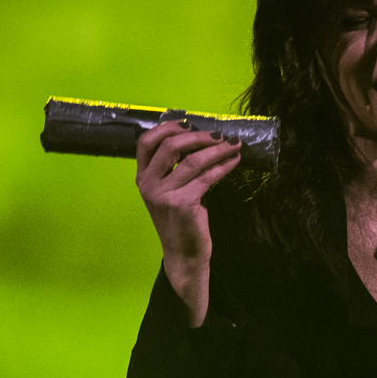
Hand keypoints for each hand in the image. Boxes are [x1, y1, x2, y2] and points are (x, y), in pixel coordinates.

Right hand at [135, 121, 242, 325]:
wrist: (184, 254)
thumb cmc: (181, 220)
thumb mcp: (171, 190)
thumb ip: (176, 167)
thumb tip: (201, 138)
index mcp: (142, 177)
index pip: (145, 142)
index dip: (167, 128)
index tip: (190, 123)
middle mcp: (148, 184)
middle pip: (170, 146)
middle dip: (199, 136)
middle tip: (220, 135)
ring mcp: (163, 194)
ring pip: (193, 160)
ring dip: (217, 149)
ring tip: (234, 144)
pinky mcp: (182, 204)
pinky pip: (207, 177)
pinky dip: (223, 166)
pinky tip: (234, 161)